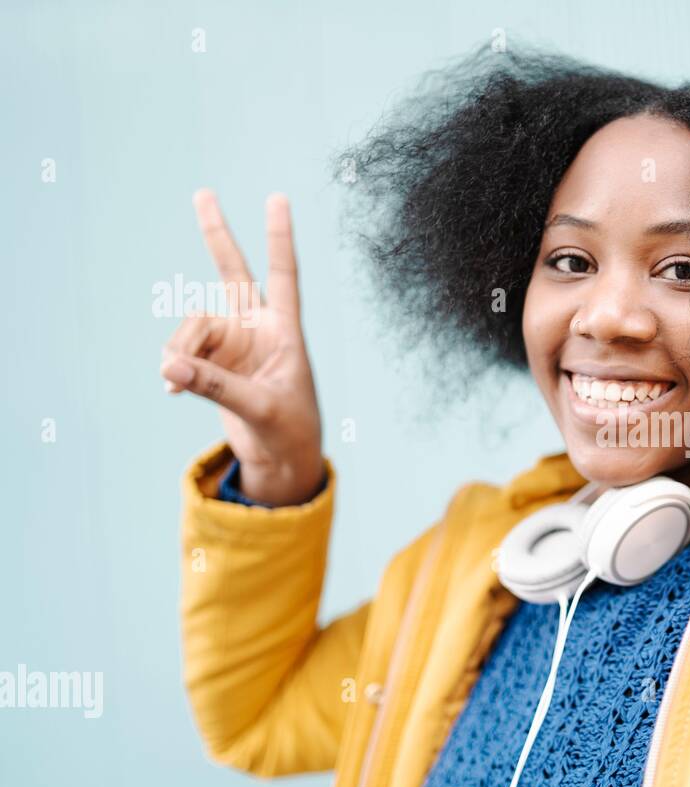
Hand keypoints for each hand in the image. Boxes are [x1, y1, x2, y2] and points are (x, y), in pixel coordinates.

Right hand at [162, 190, 323, 504]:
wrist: (281, 460)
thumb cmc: (289, 432)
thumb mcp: (259, 408)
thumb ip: (216, 387)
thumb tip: (169, 367)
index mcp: (285, 331)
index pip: (283, 275)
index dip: (279, 237)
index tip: (278, 198)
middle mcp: (257, 329)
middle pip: (233, 272)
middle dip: (217, 234)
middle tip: (203, 193)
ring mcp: (232, 344)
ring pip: (192, 327)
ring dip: (180, 351)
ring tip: (174, 381)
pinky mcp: (213, 364)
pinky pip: (182, 353)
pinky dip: (175, 369)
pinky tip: (171, 387)